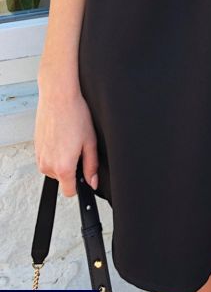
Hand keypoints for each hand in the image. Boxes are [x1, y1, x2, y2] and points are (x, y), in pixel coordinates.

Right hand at [34, 79, 98, 197]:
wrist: (58, 99)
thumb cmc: (75, 116)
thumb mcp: (90, 142)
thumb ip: (92, 166)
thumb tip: (93, 182)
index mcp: (63, 167)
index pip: (70, 192)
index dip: (80, 186)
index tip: (85, 176)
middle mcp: (48, 166)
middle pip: (63, 179)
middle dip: (73, 168)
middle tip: (80, 148)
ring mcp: (40, 159)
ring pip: (55, 170)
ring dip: (64, 161)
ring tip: (71, 140)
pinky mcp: (36, 151)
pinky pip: (48, 160)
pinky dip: (56, 153)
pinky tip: (63, 138)